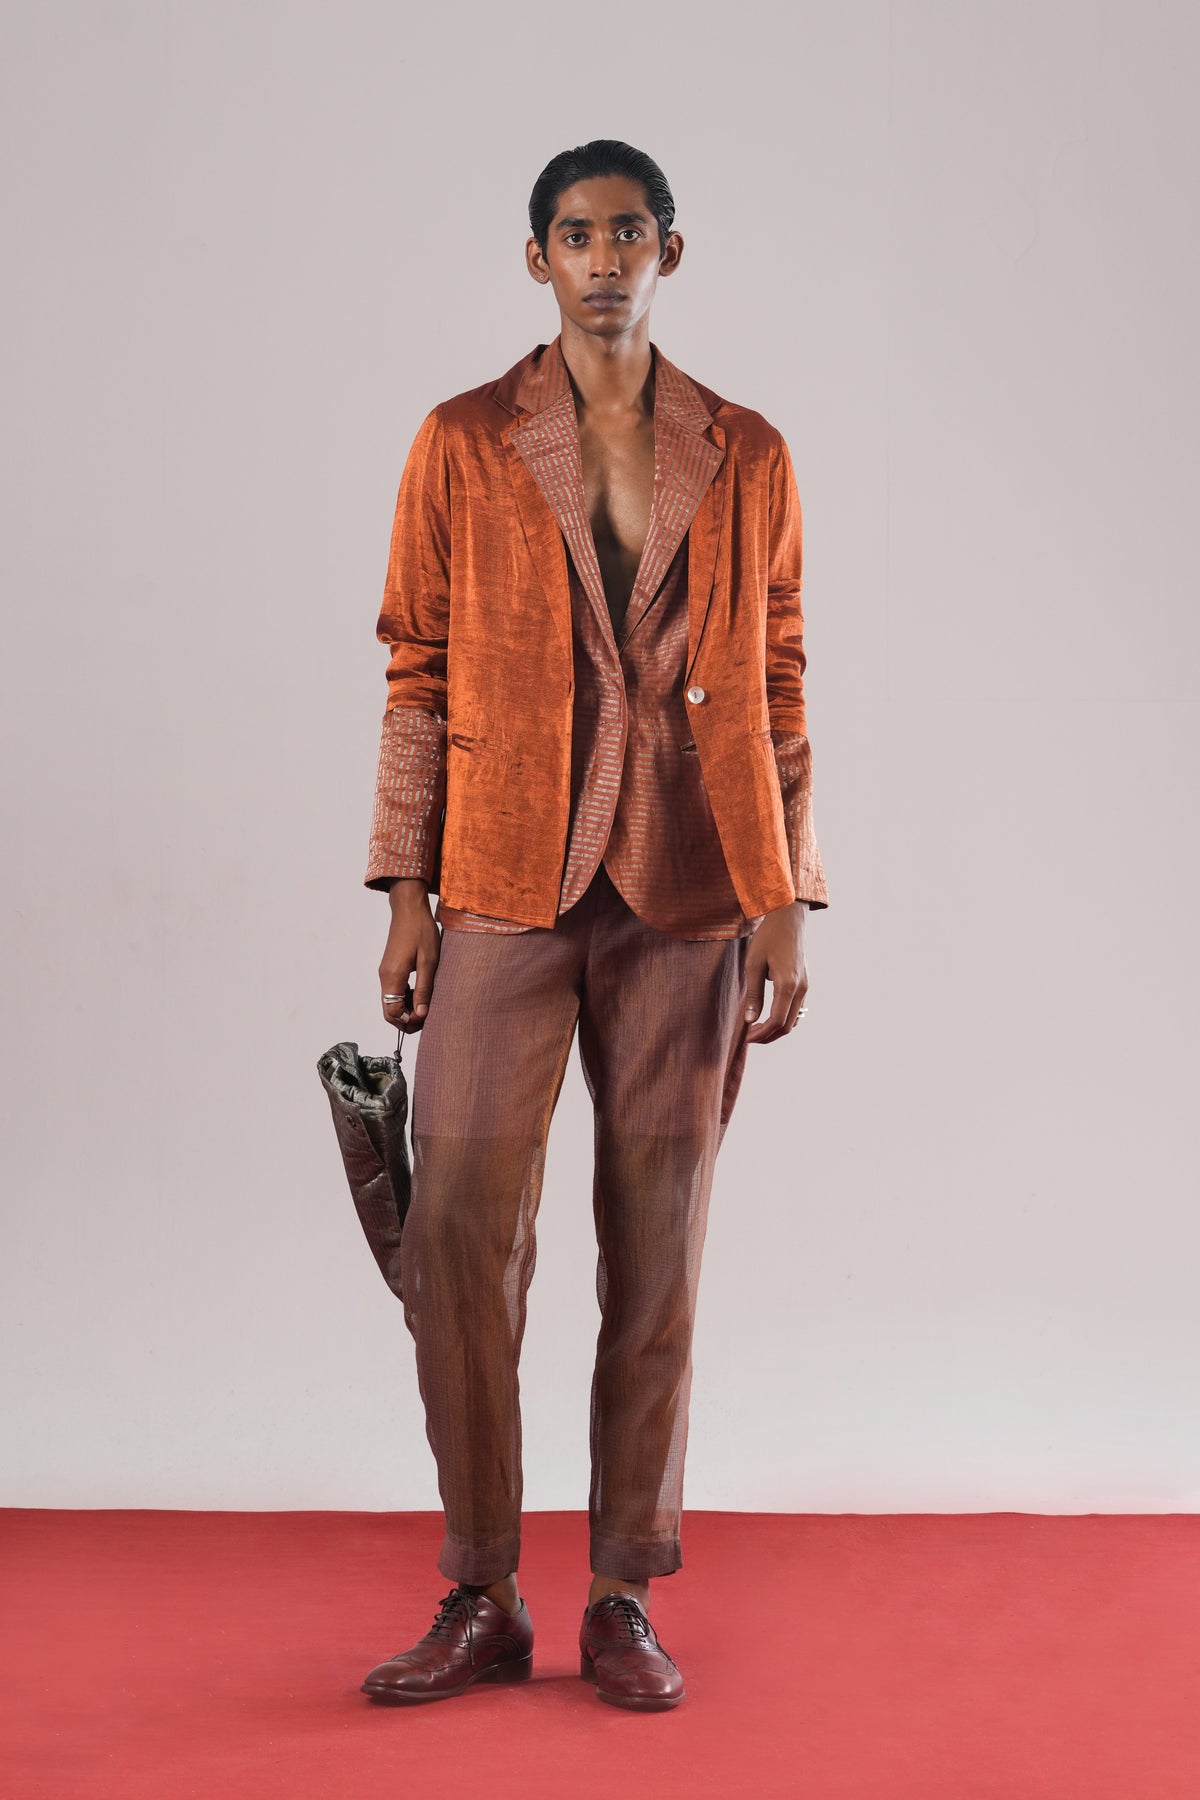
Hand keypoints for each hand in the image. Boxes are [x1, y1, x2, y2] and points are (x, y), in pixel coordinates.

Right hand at [379, 879, 441, 1032]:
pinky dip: (406, 998)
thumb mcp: (429, 961)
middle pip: (389, 1011)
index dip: (409, 1020)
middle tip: (427, 1017)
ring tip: (426, 1005)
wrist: (409, 909)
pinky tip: (421, 992)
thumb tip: (421, 1013)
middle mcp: (385, 977)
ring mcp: (386, 972)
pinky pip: (394, 991)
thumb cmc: (421, 931)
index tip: (426, 1017)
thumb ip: (424, 989)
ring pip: (391, 1002)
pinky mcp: (389, 968)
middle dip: (406, 1019)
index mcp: (393, 977)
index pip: (393, 1012)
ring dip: (407, 1008)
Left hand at [744, 899, 808, 1044]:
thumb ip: (753, 994)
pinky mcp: (804, 982)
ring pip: (794, 1019)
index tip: (746, 1037)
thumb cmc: (768, 937)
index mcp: (788, 984)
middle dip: (768, 1036)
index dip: (761, 1033)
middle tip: (749, 1037)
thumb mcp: (753, 964)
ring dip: (777, 1029)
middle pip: (788, 1025)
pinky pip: (797, 1009)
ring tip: (757, 1029)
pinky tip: (768, 1017)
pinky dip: (784, 1019)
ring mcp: (805, 986)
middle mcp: (801, 988)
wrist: (788, 918)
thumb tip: (750, 1020)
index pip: (777, 1020)